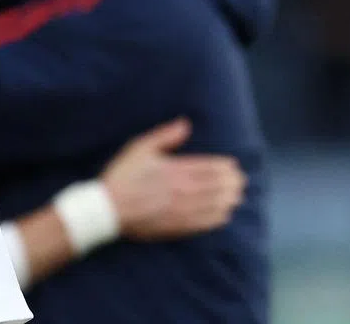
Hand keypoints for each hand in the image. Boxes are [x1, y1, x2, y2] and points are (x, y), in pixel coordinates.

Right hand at [101, 118, 245, 240]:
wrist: (109, 208)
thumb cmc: (123, 176)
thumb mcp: (139, 148)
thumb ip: (165, 136)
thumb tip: (185, 124)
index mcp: (177, 169)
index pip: (212, 168)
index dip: (227, 167)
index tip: (233, 166)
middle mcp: (185, 190)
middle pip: (219, 186)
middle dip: (233, 182)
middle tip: (240, 180)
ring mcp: (184, 210)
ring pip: (217, 204)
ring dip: (230, 199)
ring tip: (236, 195)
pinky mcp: (180, 226)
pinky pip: (207, 222)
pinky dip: (220, 217)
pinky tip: (224, 214)